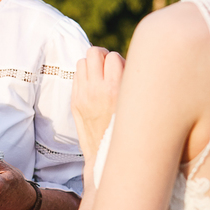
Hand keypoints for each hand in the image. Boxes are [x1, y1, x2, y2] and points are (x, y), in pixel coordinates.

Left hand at [71, 47, 124, 162]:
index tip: (123, 71)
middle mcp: (95, 90)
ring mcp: (82, 96)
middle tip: (110, 68)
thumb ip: (129, 84)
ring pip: (82, 62)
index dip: (120, 61)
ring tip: (101, 76)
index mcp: (114, 90)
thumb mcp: (134, 105)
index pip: (114, 57)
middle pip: (94, 53)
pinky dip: (85, 76)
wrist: (106, 156)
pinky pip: (77, 76)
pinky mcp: (75, 102)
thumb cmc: (127, 130)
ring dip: (92, 65)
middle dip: (103, 57)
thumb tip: (125, 64)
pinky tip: (94, 87)